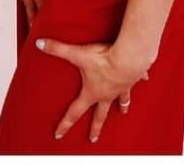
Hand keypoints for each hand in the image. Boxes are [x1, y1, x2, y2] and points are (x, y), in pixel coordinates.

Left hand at [35, 37, 150, 142]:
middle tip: (93, 139)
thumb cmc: (104, 59)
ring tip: (123, 112)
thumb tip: (40, 44)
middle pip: (100, 115)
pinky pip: (136, 80)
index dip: (65, 123)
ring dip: (122, 106)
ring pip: (121, 101)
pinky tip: (144, 79)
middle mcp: (107, 94)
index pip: (74, 112)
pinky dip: (140, 79)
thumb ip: (58, 49)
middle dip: (96, 127)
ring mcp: (121, 88)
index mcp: (93, 92)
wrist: (129, 57)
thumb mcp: (78, 54)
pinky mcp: (133, 77)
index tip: (59, 135)